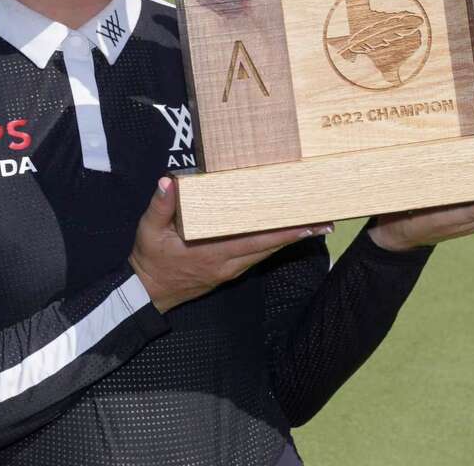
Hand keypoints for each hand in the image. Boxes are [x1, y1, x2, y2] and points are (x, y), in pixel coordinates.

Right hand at [129, 177, 332, 312]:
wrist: (148, 291)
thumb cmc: (150, 258)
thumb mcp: (149, 231)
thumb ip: (161, 206)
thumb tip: (169, 182)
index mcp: (213, 253)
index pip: (256, 240)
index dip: (283, 232)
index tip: (307, 222)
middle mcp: (228, 263)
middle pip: (270, 247)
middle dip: (298, 234)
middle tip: (325, 221)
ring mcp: (231, 269)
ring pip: (266, 252)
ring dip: (290, 239)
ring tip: (315, 224)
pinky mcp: (229, 270)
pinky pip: (257, 254)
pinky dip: (274, 243)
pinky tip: (287, 232)